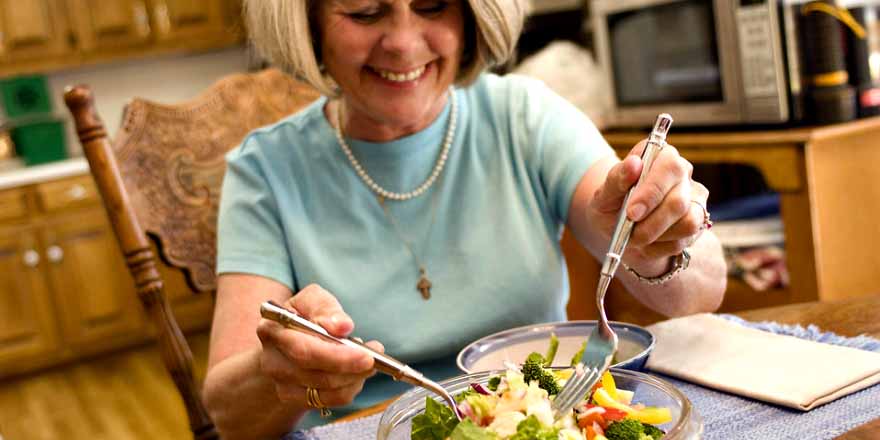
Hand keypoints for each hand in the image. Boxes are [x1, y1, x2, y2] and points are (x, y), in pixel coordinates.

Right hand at [256, 284, 381, 408]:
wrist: (288, 338)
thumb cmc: (304, 315)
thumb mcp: (312, 299)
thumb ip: (326, 308)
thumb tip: (342, 326)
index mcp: (272, 331)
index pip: (304, 350)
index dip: (337, 356)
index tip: (365, 355)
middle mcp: (272, 361)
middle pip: (316, 375)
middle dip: (351, 368)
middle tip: (375, 358)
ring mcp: (282, 383)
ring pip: (326, 390)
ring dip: (355, 377)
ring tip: (369, 360)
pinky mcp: (294, 398)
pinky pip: (330, 400)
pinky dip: (351, 387)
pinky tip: (357, 373)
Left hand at [588, 140, 709, 270]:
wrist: (618, 229)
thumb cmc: (612, 205)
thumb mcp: (604, 193)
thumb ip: (617, 178)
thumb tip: (634, 163)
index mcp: (661, 156)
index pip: (670, 167)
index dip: (652, 192)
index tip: (632, 212)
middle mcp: (683, 174)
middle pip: (679, 201)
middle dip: (651, 223)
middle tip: (630, 233)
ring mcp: (695, 199)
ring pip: (688, 223)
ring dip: (655, 236)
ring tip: (635, 237)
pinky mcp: (698, 224)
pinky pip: (684, 241)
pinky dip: (659, 247)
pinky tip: (646, 242)